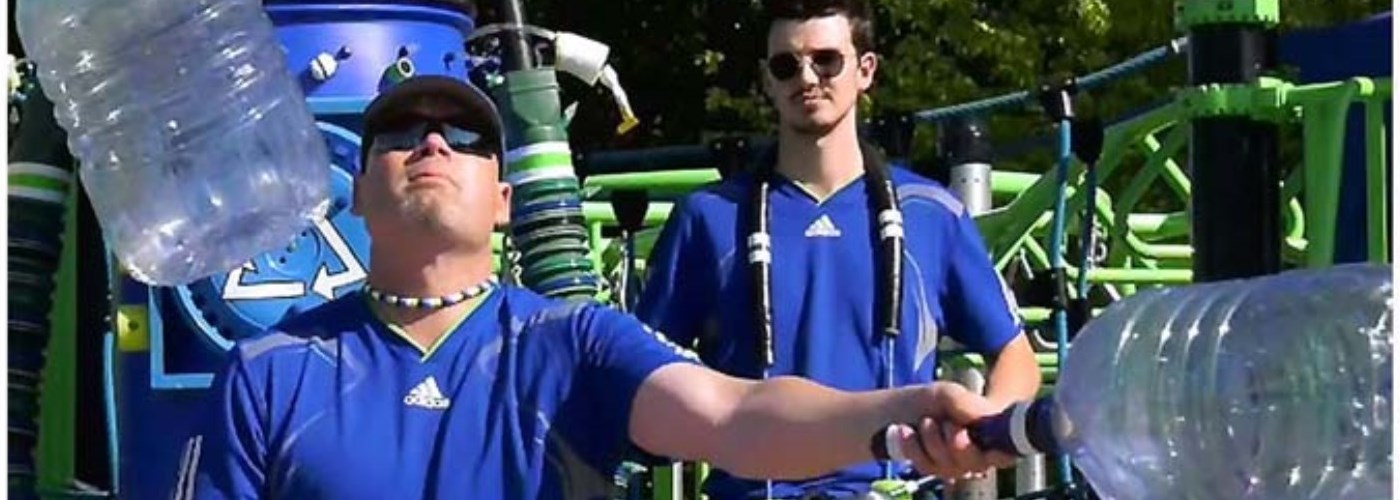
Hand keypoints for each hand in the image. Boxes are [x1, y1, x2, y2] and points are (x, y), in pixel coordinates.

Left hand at [893, 382, 1015, 478]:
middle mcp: (978, 455)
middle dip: (956, 441)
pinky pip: (927, 467)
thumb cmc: (934, 401)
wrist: (898, 408)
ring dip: (932, 440)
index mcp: (992, 435)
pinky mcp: (933, 470)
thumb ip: (965, 403)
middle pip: (976, 462)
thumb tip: (984, 418)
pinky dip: (913, 447)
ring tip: (925, 421)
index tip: (980, 438)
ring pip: (949, 465)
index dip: (1000, 451)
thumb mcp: (948, 394)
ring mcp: (956, 466)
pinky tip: (906, 431)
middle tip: (944, 423)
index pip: (1008, 451)